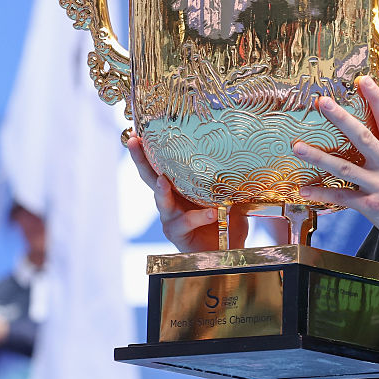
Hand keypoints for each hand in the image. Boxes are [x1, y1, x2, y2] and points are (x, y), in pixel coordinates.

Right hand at [127, 131, 248, 252]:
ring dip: (161, 191)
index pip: (162, 165)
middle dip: (140, 159)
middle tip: (134, 141)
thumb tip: (244, 155)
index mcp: (180, 187)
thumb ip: (231, 180)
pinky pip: (185, 223)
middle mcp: (171, 201)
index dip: (149, 148)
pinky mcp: (178, 234)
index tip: (138, 129)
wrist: (230, 250)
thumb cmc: (227, 221)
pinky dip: (198, 217)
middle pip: (150, 178)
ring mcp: (171, 218)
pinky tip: (211, 213)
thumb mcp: (232, 196)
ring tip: (163, 181)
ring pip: (162, 202)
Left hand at [293, 76, 378, 264]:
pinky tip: (305, 190)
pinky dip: (322, 194)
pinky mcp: (372, 207)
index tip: (363, 81)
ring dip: (318, 156)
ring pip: (345, 167)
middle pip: (362, 137)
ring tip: (298, 146)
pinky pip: (342, 197)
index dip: (375, 99)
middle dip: (341, 118)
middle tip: (323, 103)